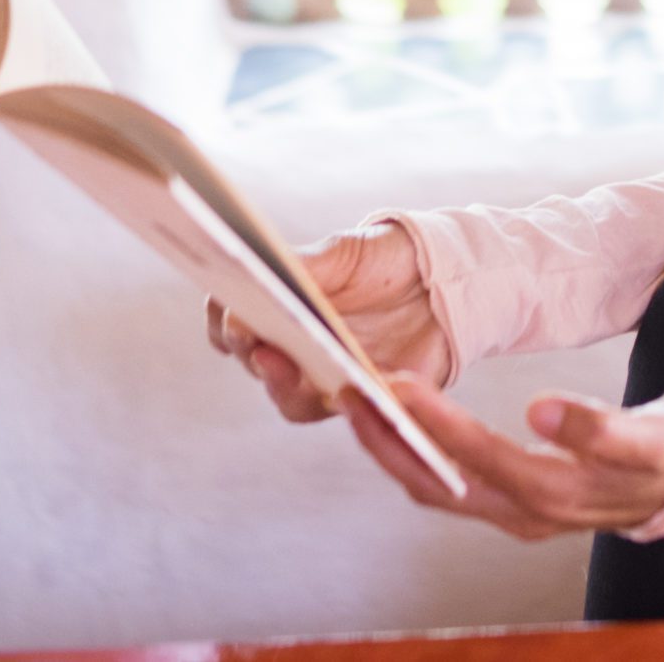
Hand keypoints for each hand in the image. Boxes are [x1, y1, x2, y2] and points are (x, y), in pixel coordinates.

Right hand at [204, 217, 450, 422]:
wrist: (442, 277)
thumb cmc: (382, 261)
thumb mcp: (344, 253)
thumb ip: (305, 265)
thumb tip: (263, 270)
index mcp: (279, 314)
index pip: (231, 328)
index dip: (222, 325)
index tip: (227, 314)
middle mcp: (296, 353)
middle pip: (257, 367)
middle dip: (251, 353)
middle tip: (251, 337)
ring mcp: (330, 379)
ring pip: (293, 400)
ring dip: (285, 385)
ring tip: (289, 364)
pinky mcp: (371, 398)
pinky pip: (355, 410)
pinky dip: (349, 398)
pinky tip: (353, 380)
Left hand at [335, 368, 663, 540]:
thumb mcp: (652, 437)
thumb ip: (600, 427)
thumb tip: (541, 409)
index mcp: (557, 493)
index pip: (479, 456)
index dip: (433, 422)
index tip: (394, 384)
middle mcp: (526, 512)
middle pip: (437, 484)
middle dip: (387, 441)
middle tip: (347, 393)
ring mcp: (515, 513)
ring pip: (435, 488)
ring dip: (392, 449)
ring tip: (359, 405)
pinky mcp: (513, 503)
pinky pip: (448, 484)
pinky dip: (415, 455)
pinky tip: (399, 424)